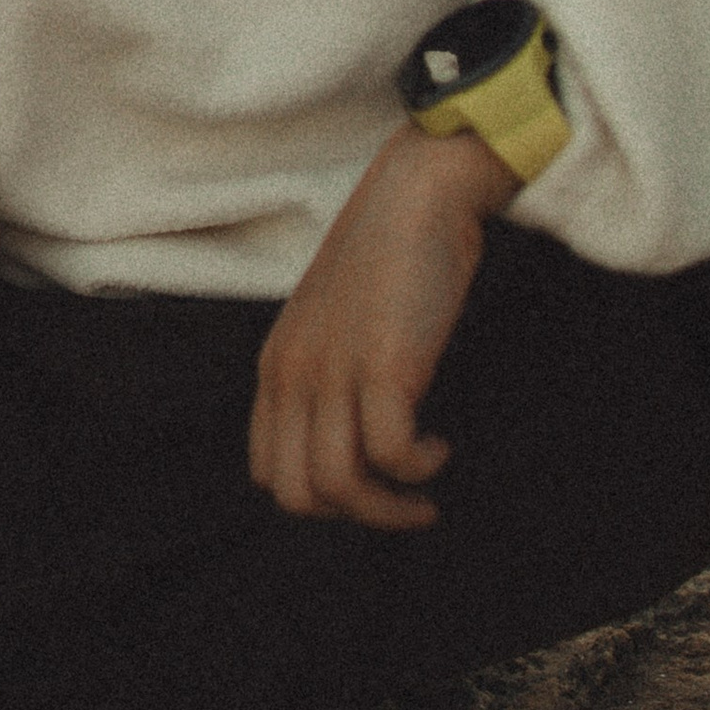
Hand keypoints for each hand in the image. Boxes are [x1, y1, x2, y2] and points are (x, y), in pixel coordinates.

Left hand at [248, 125, 520, 530]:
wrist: (417, 193)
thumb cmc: (387, 258)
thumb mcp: (334, 324)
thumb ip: (327, 376)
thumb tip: (355, 444)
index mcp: (276, 366)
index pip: (268, 471)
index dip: (321, 497)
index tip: (371, 486)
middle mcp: (293, 373)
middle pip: (296, 494)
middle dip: (355, 515)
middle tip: (403, 501)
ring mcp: (334, 369)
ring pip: (337, 487)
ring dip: (390, 508)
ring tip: (426, 489)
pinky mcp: (384, 364)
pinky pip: (390, 454)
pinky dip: (418, 468)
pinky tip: (440, 445)